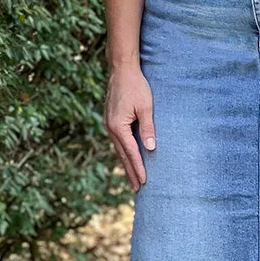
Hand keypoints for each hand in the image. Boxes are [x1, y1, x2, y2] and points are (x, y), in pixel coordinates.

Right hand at [103, 62, 155, 192]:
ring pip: (119, 150)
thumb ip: (148, 128)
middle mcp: (110, 128)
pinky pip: (118, 142)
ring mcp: (109, 125)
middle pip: (122, 156)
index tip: (144, 181)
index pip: (131, 152)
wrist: (121, 70)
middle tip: (138, 190)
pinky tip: (128, 159)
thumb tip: (150, 148)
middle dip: (130, 172)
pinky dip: (123, 153)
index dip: (138, 168)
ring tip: (133, 179)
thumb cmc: (136, 86)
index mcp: (118, 126)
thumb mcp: (146, 107)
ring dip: (126, 165)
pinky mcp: (111, 121)